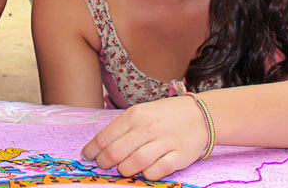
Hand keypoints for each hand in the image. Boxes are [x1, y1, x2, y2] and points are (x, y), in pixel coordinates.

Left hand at [81, 96, 208, 179]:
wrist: (200, 115)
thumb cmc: (164, 115)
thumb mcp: (141, 112)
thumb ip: (122, 128)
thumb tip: (100, 146)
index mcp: (135, 115)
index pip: (105, 137)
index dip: (92, 150)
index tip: (87, 157)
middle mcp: (148, 128)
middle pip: (116, 152)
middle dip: (105, 163)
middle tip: (103, 166)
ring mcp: (164, 142)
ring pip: (135, 164)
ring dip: (125, 170)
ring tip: (124, 169)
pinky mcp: (179, 156)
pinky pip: (156, 171)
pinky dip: (147, 175)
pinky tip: (145, 171)